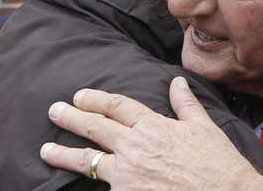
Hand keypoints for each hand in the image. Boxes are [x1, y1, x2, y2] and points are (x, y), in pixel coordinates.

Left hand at [40, 77, 262, 190]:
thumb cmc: (217, 163)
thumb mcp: (204, 127)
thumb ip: (185, 104)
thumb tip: (176, 82)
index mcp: (153, 126)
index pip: (117, 106)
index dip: (95, 99)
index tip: (79, 96)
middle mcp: (135, 147)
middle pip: (94, 128)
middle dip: (71, 118)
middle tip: (54, 111)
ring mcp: (127, 174)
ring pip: (87, 161)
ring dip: (63, 154)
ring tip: (46, 150)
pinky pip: (103, 186)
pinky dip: (91, 183)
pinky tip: (75, 182)